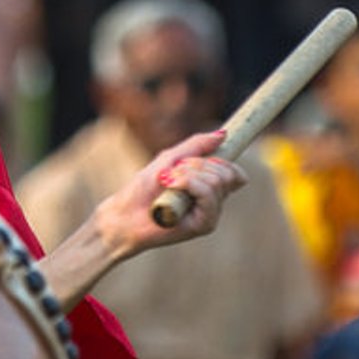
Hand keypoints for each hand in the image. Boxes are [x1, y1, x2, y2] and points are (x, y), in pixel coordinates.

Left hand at [94, 129, 247, 258]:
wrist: (124, 214)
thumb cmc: (144, 188)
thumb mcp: (170, 159)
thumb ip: (196, 146)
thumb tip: (222, 134)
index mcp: (209, 187)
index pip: (235, 173)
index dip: (221, 161)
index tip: (195, 160)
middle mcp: (214, 202)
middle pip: (226, 173)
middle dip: (196, 165)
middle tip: (171, 173)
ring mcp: (211, 214)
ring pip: (216, 181)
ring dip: (187, 174)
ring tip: (167, 183)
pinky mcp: (205, 224)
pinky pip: (207, 194)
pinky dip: (187, 183)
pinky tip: (169, 189)